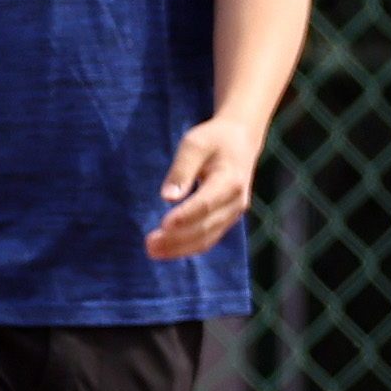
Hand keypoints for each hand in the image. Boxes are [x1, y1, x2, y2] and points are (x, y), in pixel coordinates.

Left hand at [147, 115, 262, 258]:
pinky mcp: (227, 219)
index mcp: (230, 180)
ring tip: (152, 251)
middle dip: (176, 239)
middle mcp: (235, 201)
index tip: (163, 225)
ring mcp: (234, 213)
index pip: (205, 204)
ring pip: (207, 238)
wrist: (242, 140)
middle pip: (205, 227)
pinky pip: (208, 239)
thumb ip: (182, 170)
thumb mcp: (195, 144)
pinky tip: (167, 249)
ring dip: (179, 248)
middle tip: (149, 244)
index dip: (185, 217)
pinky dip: (188, 247)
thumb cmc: (214, 139)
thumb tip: (167, 197)